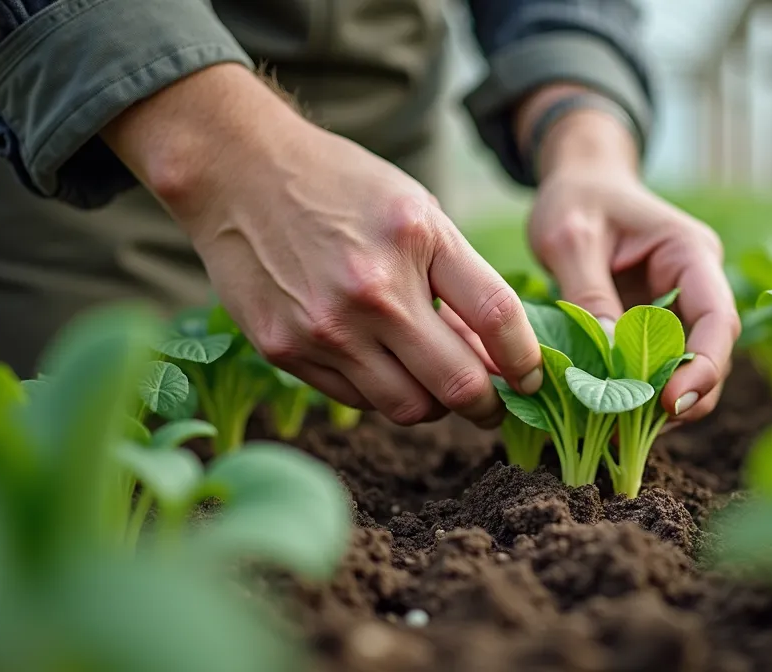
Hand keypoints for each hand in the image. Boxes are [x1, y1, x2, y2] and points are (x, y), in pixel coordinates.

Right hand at [103, 64, 542, 426]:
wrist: (238, 173)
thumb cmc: (342, 189)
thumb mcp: (417, 210)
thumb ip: (461, 279)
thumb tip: (498, 358)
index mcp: (417, 237)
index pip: (498, 318)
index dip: (527, 360)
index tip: (534, 378)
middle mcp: (372, 289)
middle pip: (459, 384)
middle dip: (490, 405)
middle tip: (496, 405)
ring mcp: (325, 327)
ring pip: (410, 408)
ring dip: (436, 405)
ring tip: (437, 383)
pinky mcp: (285, 351)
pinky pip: (358, 400)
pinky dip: (384, 393)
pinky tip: (385, 367)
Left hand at [519, 90, 739, 421]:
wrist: (577, 183)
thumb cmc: (575, 199)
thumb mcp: (571, 238)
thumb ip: (590, 295)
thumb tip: (609, 358)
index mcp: (691, 254)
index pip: (717, 319)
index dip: (704, 366)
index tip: (669, 402)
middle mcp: (696, 285)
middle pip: (710, 354)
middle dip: (682, 397)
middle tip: (635, 433)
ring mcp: (678, 309)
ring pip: (685, 370)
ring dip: (656, 404)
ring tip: (615, 435)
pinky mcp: (654, 329)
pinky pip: (655, 370)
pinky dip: (634, 396)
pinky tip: (605, 419)